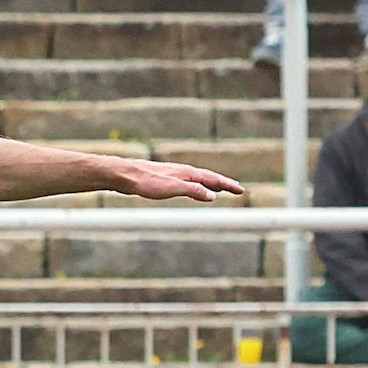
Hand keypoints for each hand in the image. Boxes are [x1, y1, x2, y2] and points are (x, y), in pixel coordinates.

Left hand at [121, 159, 245, 202]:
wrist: (125, 175)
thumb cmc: (147, 182)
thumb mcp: (173, 188)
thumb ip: (193, 191)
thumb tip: (212, 196)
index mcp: (188, 173)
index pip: (213, 179)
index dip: (228, 185)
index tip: (241, 191)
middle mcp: (183, 171)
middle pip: (208, 178)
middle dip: (223, 184)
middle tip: (236, 190)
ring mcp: (174, 174)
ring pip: (197, 180)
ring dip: (210, 185)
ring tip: (219, 190)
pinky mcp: (165, 179)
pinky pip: (187, 183)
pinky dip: (197, 187)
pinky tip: (193, 191)